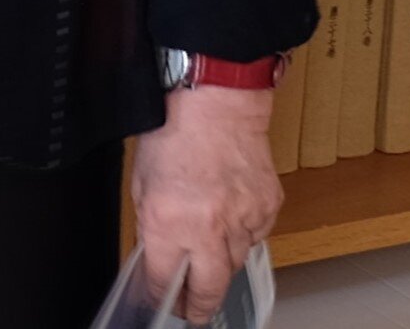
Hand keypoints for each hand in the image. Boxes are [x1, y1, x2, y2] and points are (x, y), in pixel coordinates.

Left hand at [127, 81, 280, 321]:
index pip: (163, 279)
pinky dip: (242, 233)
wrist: (217, 102)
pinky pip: (255, 237)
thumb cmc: (173, 130)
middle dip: (200, 306)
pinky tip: (229, 214)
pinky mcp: (267, 210)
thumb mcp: (141, 181)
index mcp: (168, 221)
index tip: (158, 302)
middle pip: (210, 289)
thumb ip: (150, 223)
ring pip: (235, 263)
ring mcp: (242, 221)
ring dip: (220, 261)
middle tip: (192, 311)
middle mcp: (207, 228)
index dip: (158, 296)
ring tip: (207, 245)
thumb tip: (155, 255)